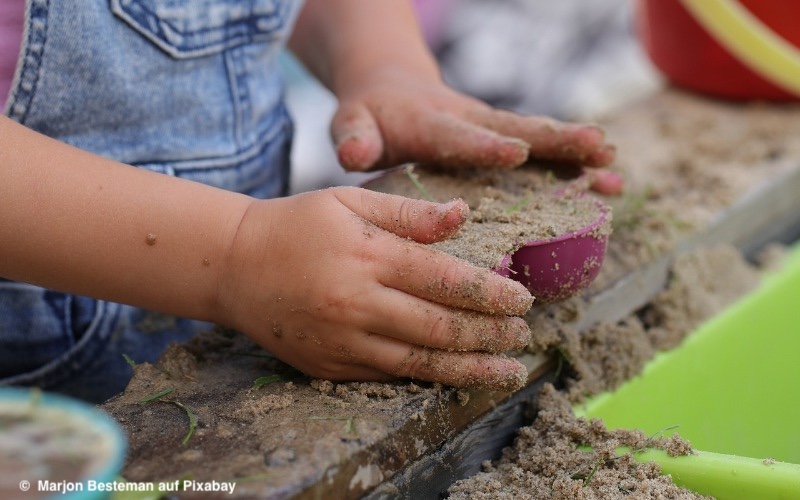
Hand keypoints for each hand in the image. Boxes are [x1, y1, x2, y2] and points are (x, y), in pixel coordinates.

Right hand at [215, 187, 533, 390]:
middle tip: (522, 334)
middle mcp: (358, 302)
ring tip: (508, 371)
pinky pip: (388, 376)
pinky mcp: (329, 365)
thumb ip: (409, 212)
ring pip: (421, 363)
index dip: (492, 294)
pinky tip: (456, 376)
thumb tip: (464, 216)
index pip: (447, 280)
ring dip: (471, 369)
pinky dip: (428, 378)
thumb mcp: (350, 201)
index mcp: (369, 255)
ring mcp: (343, 340)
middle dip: (491, 334)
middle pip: (441, 328)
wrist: (234, 266)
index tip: (523, 300)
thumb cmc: (297, 225)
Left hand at [331, 67, 622, 194]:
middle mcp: (469, 122)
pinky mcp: (503, 138)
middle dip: (556, 140)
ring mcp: (491, 129)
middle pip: (516, 129)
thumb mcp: (352, 123)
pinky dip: (575, 165)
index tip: (516, 152)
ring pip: (538, 139)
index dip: (485, 145)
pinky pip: (542, 152)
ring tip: (614, 167)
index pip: (459, 136)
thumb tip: (354, 153)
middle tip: (596, 148)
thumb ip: (354, 137)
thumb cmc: (370, 115)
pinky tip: (610, 182)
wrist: (391, 87)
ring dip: (576, 153)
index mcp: (431, 124)